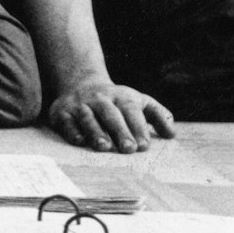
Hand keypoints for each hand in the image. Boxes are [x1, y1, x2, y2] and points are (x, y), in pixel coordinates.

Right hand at [44, 80, 176, 152]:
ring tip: (104, 147)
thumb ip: (157, 115)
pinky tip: (79, 141)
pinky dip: (72, 131)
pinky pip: (66, 121)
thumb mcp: (138, 101)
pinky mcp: (62, 112)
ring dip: (96, 132)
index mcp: (121, 96)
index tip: (144, 146)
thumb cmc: (116, 101)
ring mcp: (80, 104)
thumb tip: (171, 135)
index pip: (131, 111)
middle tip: (129, 149)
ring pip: (88, 117)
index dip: (138, 128)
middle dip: (120, 131)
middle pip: (111, 114)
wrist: (80, 83)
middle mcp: (100, 98)